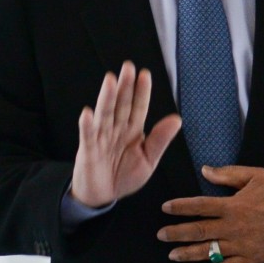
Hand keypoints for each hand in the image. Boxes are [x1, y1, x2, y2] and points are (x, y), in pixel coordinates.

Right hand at [70, 61, 181, 207]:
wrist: (103, 195)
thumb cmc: (124, 176)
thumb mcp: (148, 160)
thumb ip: (160, 140)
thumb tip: (177, 119)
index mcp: (133, 130)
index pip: (138, 107)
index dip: (141, 92)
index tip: (145, 75)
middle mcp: (117, 129)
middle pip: (121, 104)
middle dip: (125, 86)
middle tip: (128, 67)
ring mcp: (101, 138)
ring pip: (105, 114)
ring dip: (107, 97)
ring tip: (110, 81)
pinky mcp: (88, 150)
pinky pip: (88, 136)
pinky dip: (87, 124)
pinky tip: (87, 112)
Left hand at [157, 165, 263, 262]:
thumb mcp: (257, 175)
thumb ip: (229, 174)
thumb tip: (205, 170)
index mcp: (233, 206)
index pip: (200, 206)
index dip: (180, 207)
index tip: (165, 207)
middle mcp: (233, 227)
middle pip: (199, 231)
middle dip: (177, 233)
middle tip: (161, 235)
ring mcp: (241, 246)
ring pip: (209, 251)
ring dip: (188, 254)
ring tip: (172, 255)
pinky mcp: (250, 259)